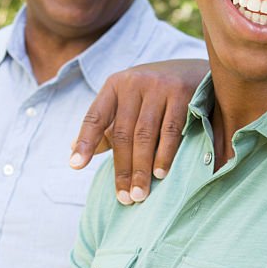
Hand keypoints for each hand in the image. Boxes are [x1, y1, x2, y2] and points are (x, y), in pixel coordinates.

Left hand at [69, 59, 207, 204]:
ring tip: (139, 193)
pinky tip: (160, 173)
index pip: (95, 116)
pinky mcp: (182, 93)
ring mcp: (159, 86)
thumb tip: (72, 150)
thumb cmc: (154, 92)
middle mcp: (134, 82)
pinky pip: (171, 130)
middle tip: (124, 198)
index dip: (85, 142)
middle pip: (122, 133)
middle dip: (122, 169)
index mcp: (115, 85)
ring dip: (142, 168)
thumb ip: (106, 125)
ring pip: (145, 135)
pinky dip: (165, 154)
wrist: (194, 69)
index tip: (76, 166)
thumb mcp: (128, 101)